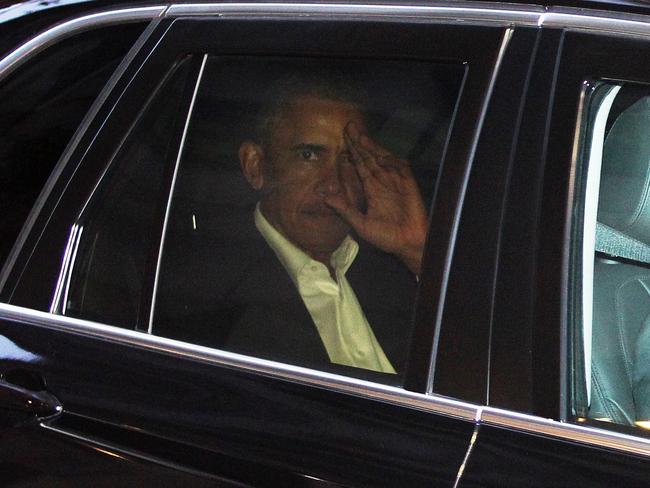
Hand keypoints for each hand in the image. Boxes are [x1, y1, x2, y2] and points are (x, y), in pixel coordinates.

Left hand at [326, 123, 427, 274]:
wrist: (408, 244)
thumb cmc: (386, 237)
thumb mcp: (360, 224)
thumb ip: (344, 209)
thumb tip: (324, 197)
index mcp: (371, 190)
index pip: (359, 166)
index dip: (351, 153)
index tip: (342, 140)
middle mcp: (382, 182)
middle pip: (369, 157)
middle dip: (359, 142)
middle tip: (348, 126)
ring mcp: (395, 181)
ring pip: (382, 158)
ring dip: (372, 147)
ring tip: (360, 135)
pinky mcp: (408, 184)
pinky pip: (400, 167)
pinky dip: (391, 161)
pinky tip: (380, 157)